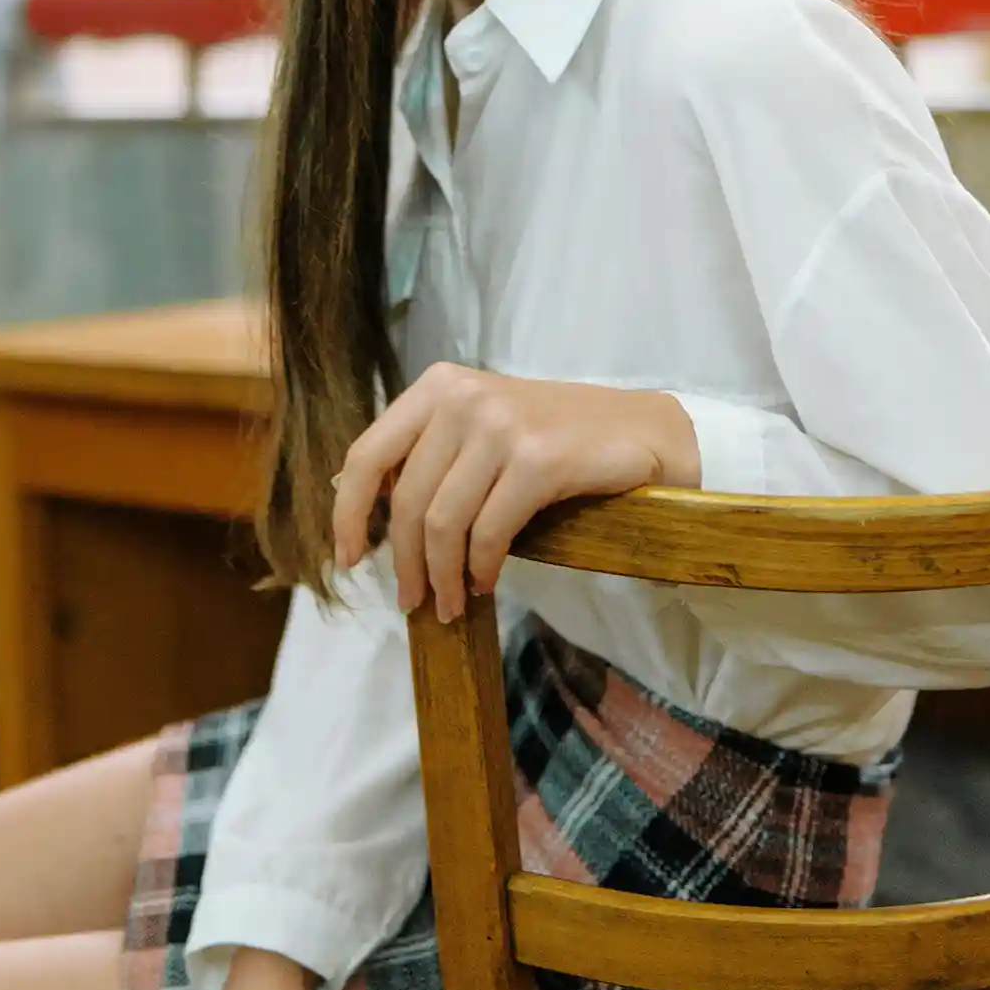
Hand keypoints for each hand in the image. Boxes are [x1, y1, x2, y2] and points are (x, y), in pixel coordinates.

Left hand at [332, 365, 699, 621]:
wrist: (640, 431)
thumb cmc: (553, 438)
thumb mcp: (480, 430)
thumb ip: (431, 458)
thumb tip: (370, 525)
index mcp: (438, 386)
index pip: (368, 454)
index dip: (348, 514)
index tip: (350, 558)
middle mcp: (463, 397)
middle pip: (405, 500)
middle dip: (404, 563)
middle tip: (413, 601)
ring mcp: (502, 426)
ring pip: (442, 522)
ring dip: (442, 577)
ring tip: (450, 604)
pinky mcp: (538, 459)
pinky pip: (489, 533)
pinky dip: (480, 569)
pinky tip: (484, 583)